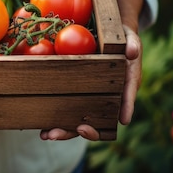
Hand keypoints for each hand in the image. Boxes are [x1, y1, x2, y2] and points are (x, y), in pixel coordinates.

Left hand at [39, 24, 141, 140]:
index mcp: (125, 85)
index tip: (122, 119)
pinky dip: (54, 121)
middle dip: (89, 129)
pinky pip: (66, 112)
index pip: (127, 97)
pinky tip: (41, 129)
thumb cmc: (119, 38)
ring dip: (65, 131)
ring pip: (80, 121)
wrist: (104, 37)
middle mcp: (108, 98)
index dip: (126, 108)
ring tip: (48, 135)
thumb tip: (131, 53)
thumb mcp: (127, 38)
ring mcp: (90, 100)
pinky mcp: (75, 98)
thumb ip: (131, 44)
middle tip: (79, 130)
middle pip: (100, 120)